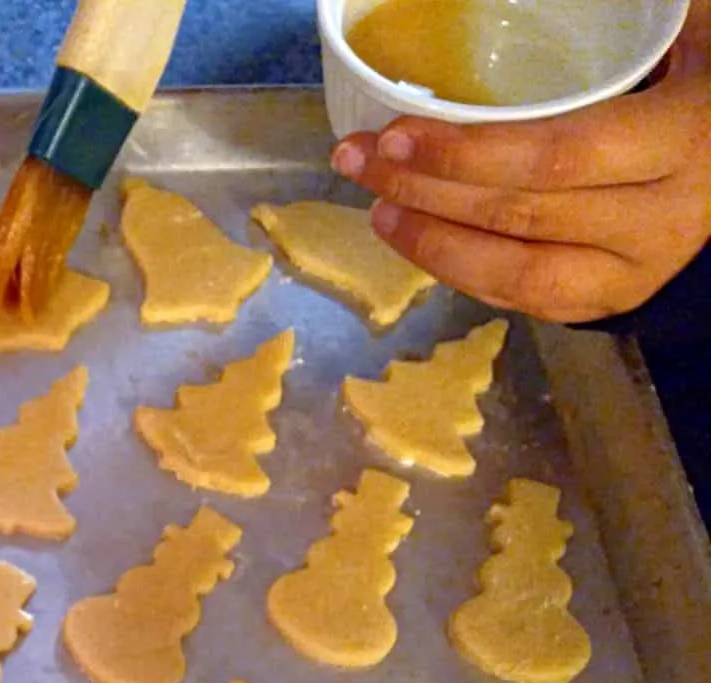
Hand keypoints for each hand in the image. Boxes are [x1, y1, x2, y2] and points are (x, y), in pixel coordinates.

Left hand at [329, 11, 710, 323]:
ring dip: (431, 242)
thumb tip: (510, 4)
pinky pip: (525, 300)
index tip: (392, 133)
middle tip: (359, 161)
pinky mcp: (613, 301)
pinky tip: (420, 239)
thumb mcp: (686, 36)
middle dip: (424, 190)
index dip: (465, 153)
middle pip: (520, 215)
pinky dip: (462, 272)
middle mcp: (663, 218)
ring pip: (516, 274)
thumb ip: (622, 22)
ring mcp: (637, 270)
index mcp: (680, 140)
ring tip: (378, 207)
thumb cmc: (700, 85)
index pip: (555, 157)